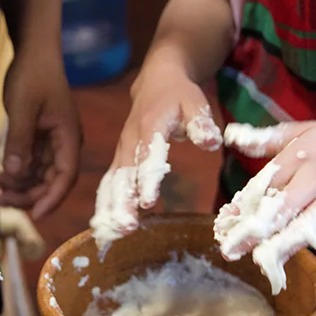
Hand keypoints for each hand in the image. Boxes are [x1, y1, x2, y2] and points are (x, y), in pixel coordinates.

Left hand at [0, 52, 80, 220]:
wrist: (34, 52)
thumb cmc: (33, 76)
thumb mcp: (23, 107)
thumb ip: (19, 141)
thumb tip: (14, 174)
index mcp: (68, 137)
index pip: (66, 176)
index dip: (52, 198)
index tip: (34, 215)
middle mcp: (64, 143)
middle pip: (52, 181)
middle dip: (29, 195)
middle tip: (0, 200)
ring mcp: (52, 141)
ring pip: (39, 175)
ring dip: (19, 185)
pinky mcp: (40, 138)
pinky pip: (30, 163)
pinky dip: (15, 172)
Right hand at [92, 54, 222, 249]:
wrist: (156, 81)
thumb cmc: (179, 95)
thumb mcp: (195, 102)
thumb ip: (201, 122)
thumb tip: (211, 142)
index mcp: (150, 125)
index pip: (148, 155)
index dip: (148, 179)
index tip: (148, 203)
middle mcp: (130, 140)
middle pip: (124, 174)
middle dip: (123, 202)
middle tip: (127, 227)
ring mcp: (122, 150)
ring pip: (111, 181)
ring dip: (110, 207)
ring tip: (111, 234)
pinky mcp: (119, 159)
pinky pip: (109, 183)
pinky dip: (105, 205)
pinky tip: (104, 227)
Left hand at [219, 115, 315, 275]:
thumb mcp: (303, 129)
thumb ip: (266, 138)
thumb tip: (231, 136)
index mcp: (298, 158)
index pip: (265, 183)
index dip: (243, 203)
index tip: (223, 220)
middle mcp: (314, 181)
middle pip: (280, 208)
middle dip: (252, 231)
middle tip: (228, 250)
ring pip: (306, 225)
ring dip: (284, 245)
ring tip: (262, 262)